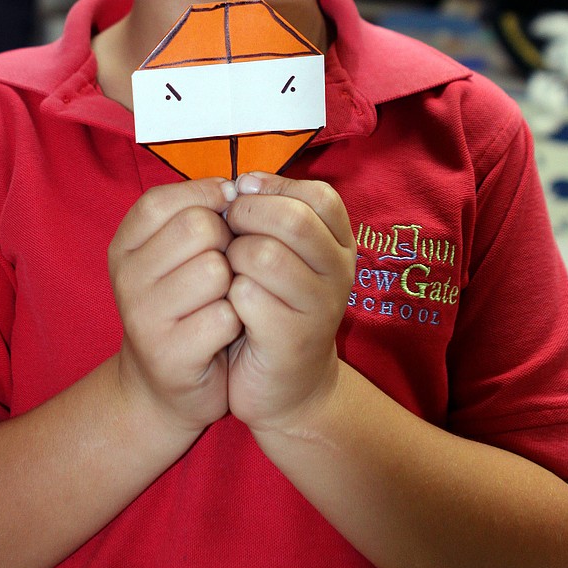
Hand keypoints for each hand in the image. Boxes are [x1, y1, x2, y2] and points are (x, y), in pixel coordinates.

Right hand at [109, 178, 241, 435]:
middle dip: (226, 243)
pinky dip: (236, 322)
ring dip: (233, 285)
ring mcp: (143, 318)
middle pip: (198, 227)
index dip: (204, 199)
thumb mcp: (176, 252)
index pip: (164, 199)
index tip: (222, 215)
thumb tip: (232, 187)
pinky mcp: (170, 354)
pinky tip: (223, 333)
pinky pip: (226, 315)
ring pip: (216, 270)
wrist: (166, 386)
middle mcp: (125, 277)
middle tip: (223, 268)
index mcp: (124, 245)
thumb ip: (195, 213)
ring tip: (222, 301)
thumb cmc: (184, 304)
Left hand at [224, 172, 355, 433]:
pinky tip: (229, 306)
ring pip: (265, 255)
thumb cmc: (270, 303)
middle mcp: (340, 273)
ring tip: (228, 271)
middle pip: (294, 219)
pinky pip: (247, 296)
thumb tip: (241, 182)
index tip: (243, 194)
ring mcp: (320, 308)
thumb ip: (269, 212)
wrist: (283, 385)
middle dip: (246, 216)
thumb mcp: (280, 250)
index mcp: (340, 244)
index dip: (275, 187)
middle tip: (227, 230)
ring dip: (233, 257)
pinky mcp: (292, 340)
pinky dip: (227, 295)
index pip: (320, 195)